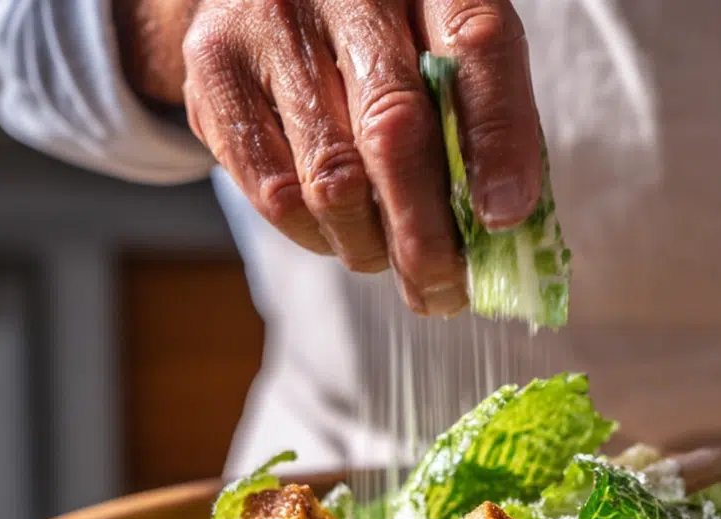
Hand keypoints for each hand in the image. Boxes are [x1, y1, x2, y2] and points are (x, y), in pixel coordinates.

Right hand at [116, 0, 542, 315]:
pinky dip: (319, 236)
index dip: (498, 140)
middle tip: (447, 290)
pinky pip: (276, 194)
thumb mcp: (442, 53)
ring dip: (372, 246)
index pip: (477, 46)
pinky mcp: (214, 70)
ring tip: (392, 256)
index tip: (506, 217)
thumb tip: (503, 226)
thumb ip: (479, 121)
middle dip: (427, 235)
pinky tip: (340, 230)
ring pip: (332, 181)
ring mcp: (272, 24)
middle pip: (394, 130)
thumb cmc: (381, 39)